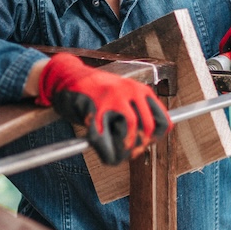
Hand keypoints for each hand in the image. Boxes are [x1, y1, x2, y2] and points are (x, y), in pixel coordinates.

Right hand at [36, 53, 170, 164]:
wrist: (67, 75)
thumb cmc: (95, 89)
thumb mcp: (122, 92)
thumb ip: (137, 109)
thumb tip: (154, 135)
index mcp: (139, 90)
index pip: (163, 120)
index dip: (156, 138)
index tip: (147, 144)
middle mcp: (129, 92)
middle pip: (147, 128)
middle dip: (141, 145)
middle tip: (132, 152)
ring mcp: (112, 100)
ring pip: (130, 132)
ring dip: (125, 149)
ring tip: (119, 154)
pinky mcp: (94, 109)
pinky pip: (104, 138)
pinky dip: (106, 152)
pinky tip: (103, 151)